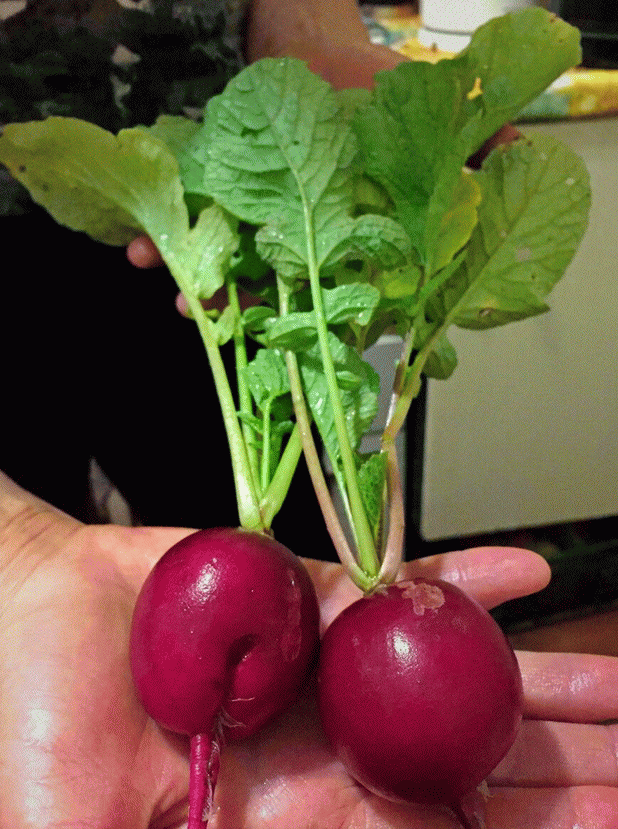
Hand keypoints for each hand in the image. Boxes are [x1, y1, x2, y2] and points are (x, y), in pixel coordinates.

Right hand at [2, 472, 617, 827]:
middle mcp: (320, 741)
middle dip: (556, 768)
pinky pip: (391, 587)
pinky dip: (458, 580)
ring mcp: (319, 664)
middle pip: (458, 761)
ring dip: (534, 678)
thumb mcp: (70, 827)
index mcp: (289, 813)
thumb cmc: (36, 720)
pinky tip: (523, 571)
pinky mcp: (303, 595)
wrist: (32, 608)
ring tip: (616, 683)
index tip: (604, 826)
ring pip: (443, 674)